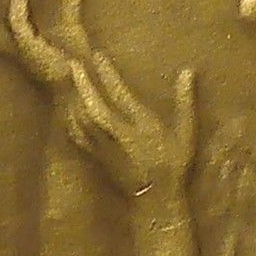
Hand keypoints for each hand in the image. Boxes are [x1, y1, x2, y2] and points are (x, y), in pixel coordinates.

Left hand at [67, 52, 195, 197]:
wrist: (156, 200)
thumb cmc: (173, 164)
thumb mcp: (185, 133)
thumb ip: (185, 101)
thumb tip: (188, 71)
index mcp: (139, 125)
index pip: (119, 94)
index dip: (108, 74)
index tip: (98, 55)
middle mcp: (118, 134)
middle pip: (93, 106)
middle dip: (82, 84)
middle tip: (73, 64)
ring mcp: (104, 147)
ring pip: (82, 120)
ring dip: (74, 99)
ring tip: (68, 82)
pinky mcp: (97, 157)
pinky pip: (79, 137)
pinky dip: (71, 121)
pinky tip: (67, 112)